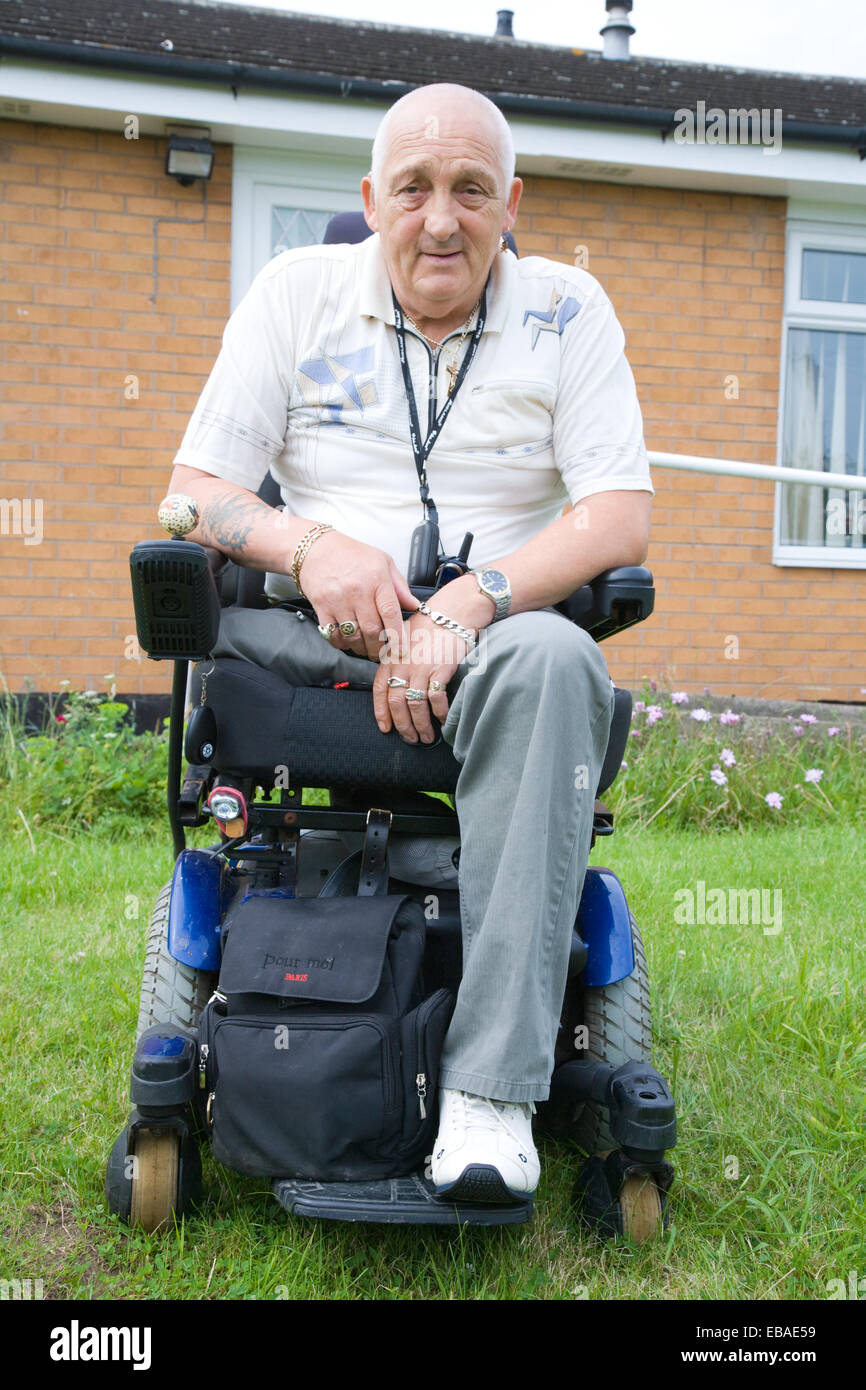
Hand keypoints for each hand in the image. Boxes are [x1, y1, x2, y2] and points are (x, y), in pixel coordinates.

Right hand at [298, 530, 416, 661]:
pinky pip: (333, 634)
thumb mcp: (382, 562)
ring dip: (362, 648)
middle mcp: (357, 590)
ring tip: (367, 649)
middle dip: (380, 647)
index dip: (397, 635)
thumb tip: (415, 605)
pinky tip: (348, 642)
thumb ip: (400, 586)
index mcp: (376, 578)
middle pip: (373, 630)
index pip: (391, 613)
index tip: (401, 649)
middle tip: (383, 652)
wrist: (315, 549)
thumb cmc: (351, 554)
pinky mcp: (322, 607)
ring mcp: (338, 600)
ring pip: (353, 636)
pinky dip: (342, 643)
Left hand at [372, 609, 474, 743]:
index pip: (379, 690)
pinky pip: (436, 698)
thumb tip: (395, 684)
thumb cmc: (429, 626)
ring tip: (427, 737)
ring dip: (421, 725)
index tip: (386, 728)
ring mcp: (420, 667)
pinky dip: (439, 713)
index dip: (381, 713)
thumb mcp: (403, 640)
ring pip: (415, 705)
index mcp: (390, 659)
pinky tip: (443, 720)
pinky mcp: (440, 669)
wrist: (452, 613)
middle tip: (410, 739)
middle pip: (397, 703)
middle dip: (403, 726)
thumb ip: (396, 660)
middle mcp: (402, 665)